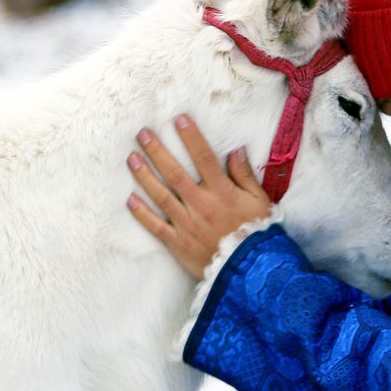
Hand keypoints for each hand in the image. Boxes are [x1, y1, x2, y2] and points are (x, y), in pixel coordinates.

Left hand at [126, 114, 271, 278]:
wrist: (249, 270)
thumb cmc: (257, 233)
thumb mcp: (260, 201)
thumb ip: (245, 176)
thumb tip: (235, 152)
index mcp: (222, 192)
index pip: (204, 158)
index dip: (191, 137)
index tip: (179, 120)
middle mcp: (201, 204)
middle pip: (175, 173)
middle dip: (157, 151)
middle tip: (142, 134)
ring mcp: (187, 223)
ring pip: (161, 195)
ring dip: (144, 176)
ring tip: (131, 158)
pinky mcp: (178, 242)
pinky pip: (156, 226)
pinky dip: (142, 213)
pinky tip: (130, 199)